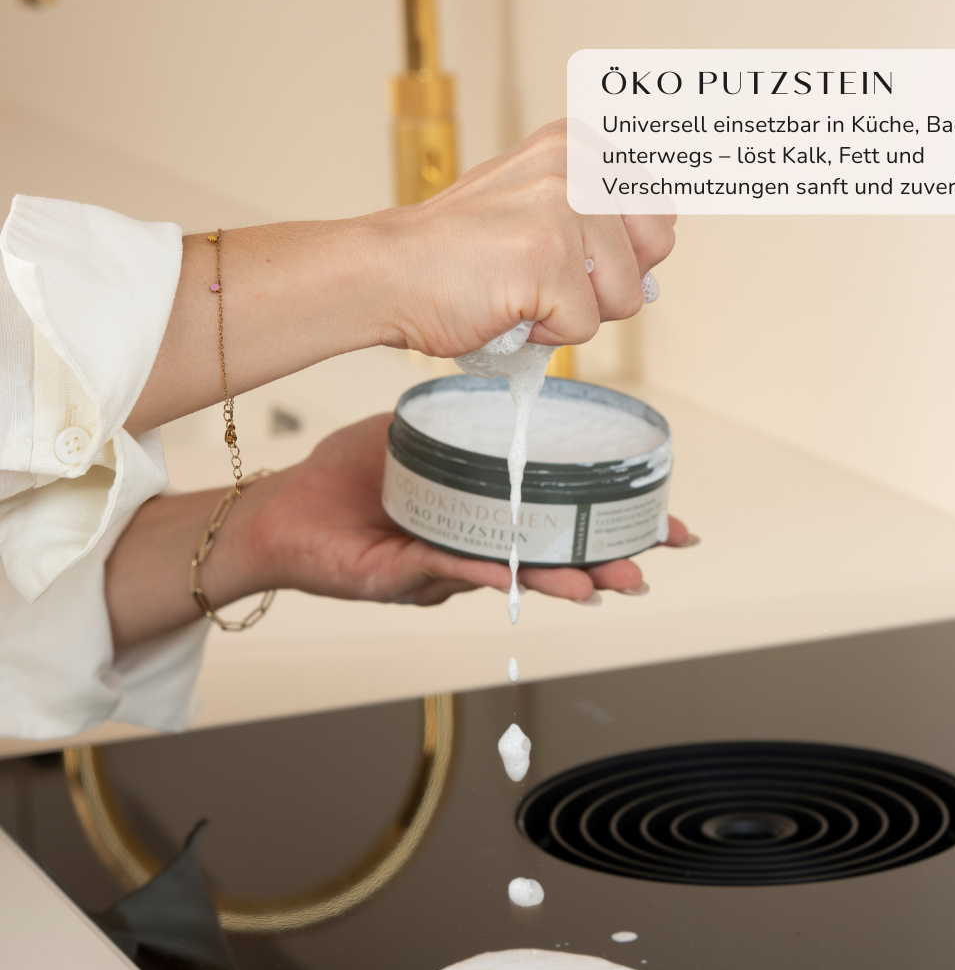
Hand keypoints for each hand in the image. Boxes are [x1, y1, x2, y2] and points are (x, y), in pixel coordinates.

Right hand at [128, 121, 674, 435]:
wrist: (385, 274)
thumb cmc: (455, 256)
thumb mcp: (536, 212)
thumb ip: (598, 229)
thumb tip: (654, 276)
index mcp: (578, 143)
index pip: (659, 208)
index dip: (625, 252)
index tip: (580, 256)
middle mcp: (578, 161)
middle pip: (654, 252)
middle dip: (606, 282)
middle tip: (544, 277)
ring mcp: (565, 207)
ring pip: (626, 297)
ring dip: (574, 314)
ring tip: (519, 292)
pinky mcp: (549, 256)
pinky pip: (584, 329)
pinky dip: (545, 337)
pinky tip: (505, 309)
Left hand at [248, 414, 691, 605]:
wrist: (280, 509)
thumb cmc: (346, 478)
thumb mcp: (413, 437)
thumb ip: (457, 423)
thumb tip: (505, 389)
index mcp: (482, 517)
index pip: (554, 522)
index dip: (607, 525)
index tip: (659, 520)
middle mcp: (471, 550)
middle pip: (548, 560)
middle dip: (604, 562)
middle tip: (649, 561)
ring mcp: (439, 569)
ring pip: (510, 577)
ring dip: (560, 578)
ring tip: (602, 580)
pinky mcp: (400, 575)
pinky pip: (447, 571)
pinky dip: (484, 571)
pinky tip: (517, 573)